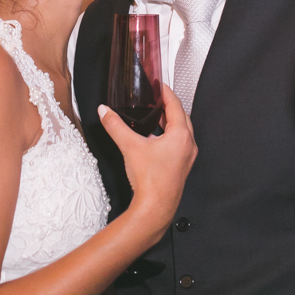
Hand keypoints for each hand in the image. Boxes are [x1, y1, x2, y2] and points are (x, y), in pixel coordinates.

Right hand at [99, 84, 197, 239]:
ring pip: (181, 132)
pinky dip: (169, 137)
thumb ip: (116, 126)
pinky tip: (154, 141)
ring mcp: (187, 158)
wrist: (155, 208)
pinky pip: (178, 145)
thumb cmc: (151, 180)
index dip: (167, 93)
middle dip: (169, 107)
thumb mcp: (130, 146)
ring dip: (170, 123)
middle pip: (182, 118)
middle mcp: (188, 145)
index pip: (176, 105)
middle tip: (158, 99)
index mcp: (181, 135)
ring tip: (155, 117)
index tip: (160, 86)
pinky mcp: (181, 168)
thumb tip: (106, 112)